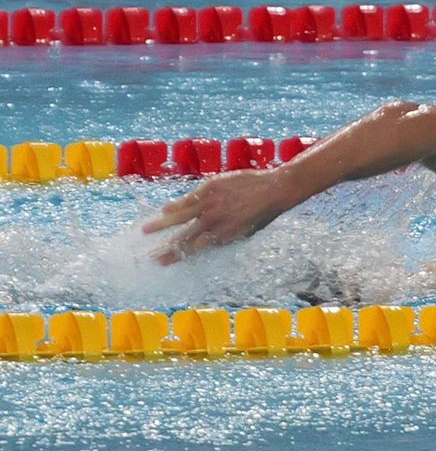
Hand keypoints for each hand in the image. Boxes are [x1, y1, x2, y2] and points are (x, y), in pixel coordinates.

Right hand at [143, 169, 295, 264]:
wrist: (275, 190)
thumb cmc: (263, 213)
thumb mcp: (245, 232)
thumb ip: (225, 237)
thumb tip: (208, 243)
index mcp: (223, 236)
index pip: (193, 249)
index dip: (176, 256)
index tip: (161, 262)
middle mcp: (214, 222)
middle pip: (183, 238)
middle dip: (164, 248)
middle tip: (148, 256)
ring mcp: (211, 204)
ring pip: (180, 217)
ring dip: (161, 225)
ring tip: (145, 231)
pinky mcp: (211, 188)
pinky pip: (189, 198)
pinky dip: (176, 205)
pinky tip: (164, 210)